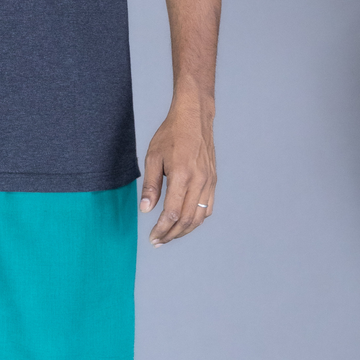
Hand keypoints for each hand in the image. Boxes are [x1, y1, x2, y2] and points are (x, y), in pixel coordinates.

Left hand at [139, 96, 215, 245]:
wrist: (194, 118)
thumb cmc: (171, 135)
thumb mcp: (153, 157)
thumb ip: (151, 185)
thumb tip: (146, 210)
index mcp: (182, 175)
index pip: (172, 213)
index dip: (161, 229)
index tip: (152, 238)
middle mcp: (199, 181)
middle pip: (187, 220)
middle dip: (171, 235)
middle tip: (158, 241)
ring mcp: (209, 181)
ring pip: (200, 217)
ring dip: (184, 231)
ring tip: (170, 236)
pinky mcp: (213, 180)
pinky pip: (208, 208)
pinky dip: (196, 220)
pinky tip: (185, 222)